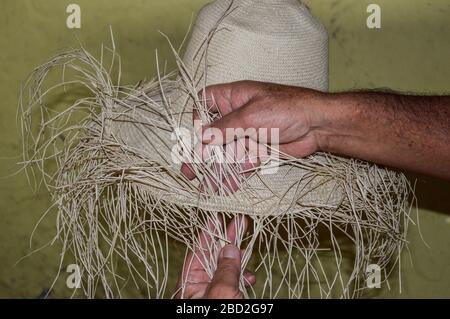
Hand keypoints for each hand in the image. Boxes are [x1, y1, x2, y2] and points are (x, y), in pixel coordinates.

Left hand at [175, 217, 255, 298]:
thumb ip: (226, 270)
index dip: (208, 234)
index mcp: (188, 286)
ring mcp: (212, 295)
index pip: (197, 252)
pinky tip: (250, 278)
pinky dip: (242, 278)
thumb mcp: (222, 291)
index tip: (216, 218)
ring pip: (226, 271)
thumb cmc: (217, 318)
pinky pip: (233, 284)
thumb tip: (230, 249)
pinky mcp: (225, 300)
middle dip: (228, 240)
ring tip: (247, 250)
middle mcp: (199, 289)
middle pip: (213, 258)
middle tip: (239, 222)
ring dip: (238, 261)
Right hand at [181, 81, 328, 189]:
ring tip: (206, 186)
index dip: (197, 118)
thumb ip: (223, 129)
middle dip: (201, 154)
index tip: (196, 135)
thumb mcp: (250, 116)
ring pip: (225, 153)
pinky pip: (241, 164)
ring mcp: (246, 134)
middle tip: (189, 171)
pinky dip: (234, 175)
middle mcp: (236, 116)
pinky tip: (225, 187)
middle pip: (212, 135)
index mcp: (232, 98)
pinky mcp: (257, 150)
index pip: (204, 103)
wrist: (318, 125)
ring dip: (216, 169)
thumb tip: (200, 138)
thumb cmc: (285, 109)